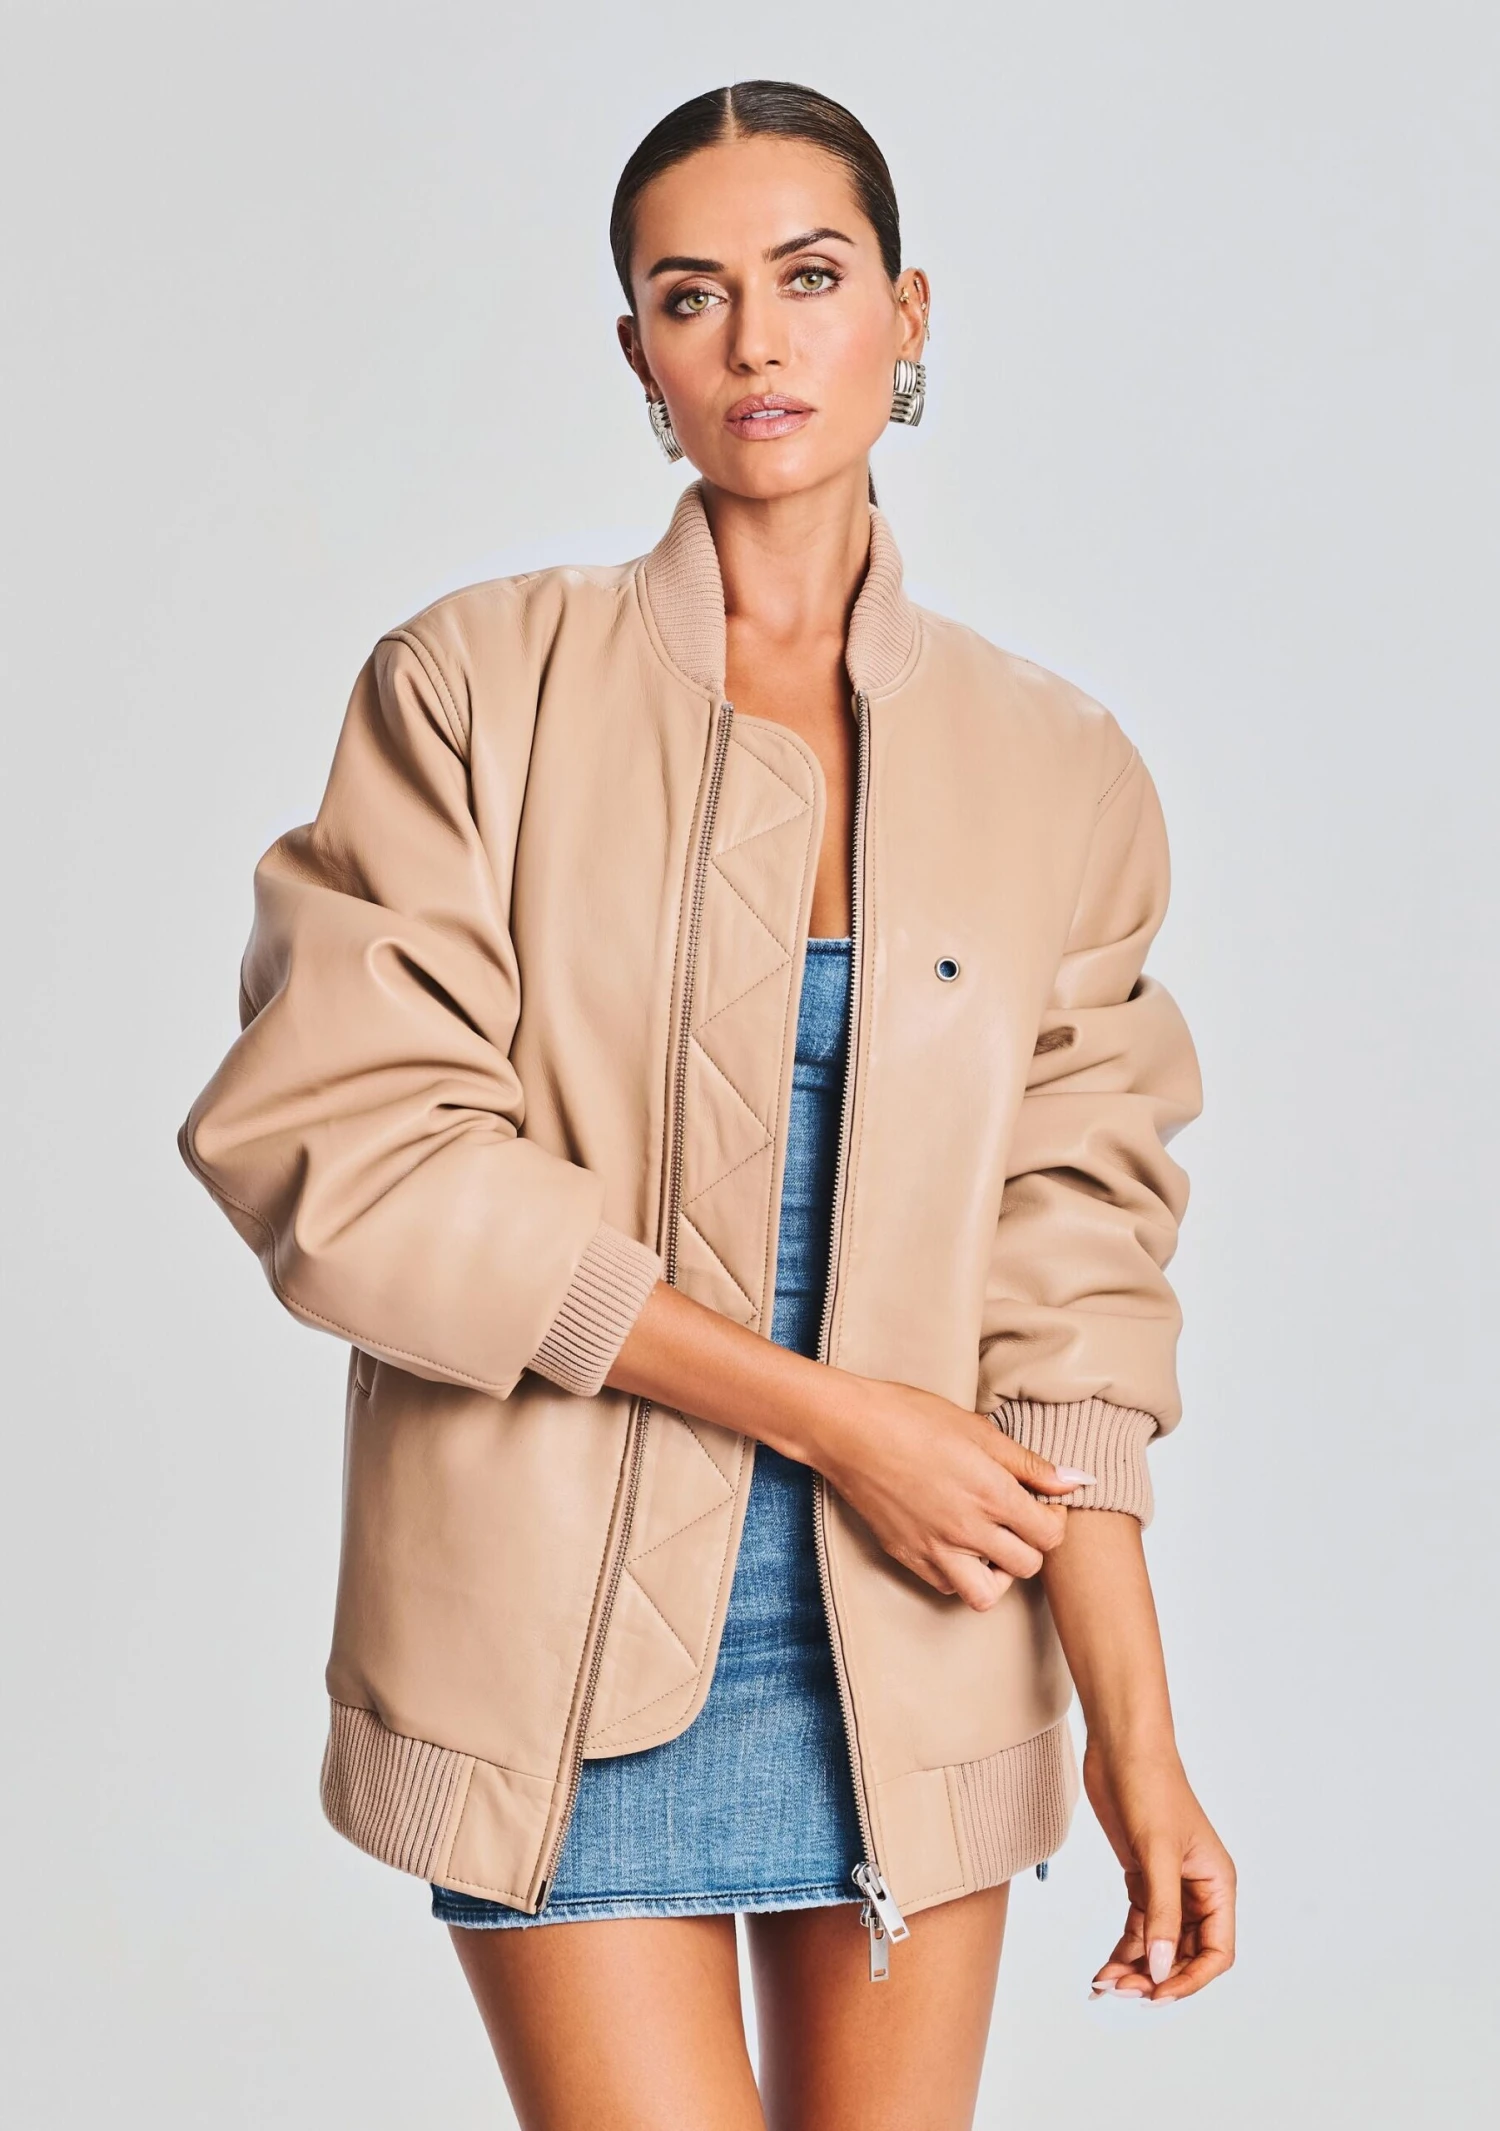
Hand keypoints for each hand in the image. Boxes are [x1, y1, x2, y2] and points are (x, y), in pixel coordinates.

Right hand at [814, 1379, 1087, 1610]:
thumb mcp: (978, 1429)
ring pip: (988, 1594)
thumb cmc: (910, 1418)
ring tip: (990, 1543)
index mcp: (991, 1494)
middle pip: (1027, 1566)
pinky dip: (960, 1574)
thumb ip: (1028, 1463)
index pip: (1050, 1535)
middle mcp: (967, 1529)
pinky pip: (948, 1587)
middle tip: (1017, 1518)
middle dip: (1031, 1543)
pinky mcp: (908, 1556)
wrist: (848, 1430)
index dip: (1054, 1518)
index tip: (1041, 1501)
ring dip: (998, 1573)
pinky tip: (956, 1544)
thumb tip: (1073, 1480)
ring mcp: (935, 1548)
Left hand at [1083, 1737, 1235, 2001]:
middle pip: (1185, 1954)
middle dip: (1155, 1977)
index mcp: (1217, 1885)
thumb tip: (1160, 1968)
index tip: (1156, 1993)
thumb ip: (1161, 1913)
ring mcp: (1169, 1885)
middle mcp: (1197, 1890)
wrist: (1121, 1747)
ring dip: (1134, 1968)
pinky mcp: (1142, 1877)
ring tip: (1104, 1984)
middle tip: (1119, 1992)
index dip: (1190, 1979)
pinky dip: (1122, 1949)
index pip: (1216, 1952)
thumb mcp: (1158, 1853)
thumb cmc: (1150, 1787)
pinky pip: (1137, 1927)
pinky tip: (1103, 1967)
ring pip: (1158, 1944)